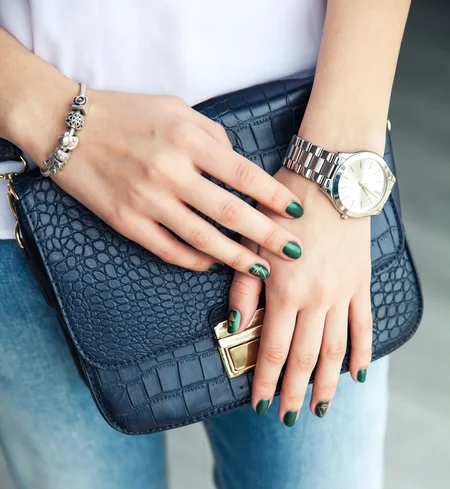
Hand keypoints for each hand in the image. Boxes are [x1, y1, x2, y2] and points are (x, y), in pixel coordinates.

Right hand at [22, 82, 303, 275]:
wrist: (65, 126)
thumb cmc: (125, 113)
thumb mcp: (174, 108)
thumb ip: (211, 134)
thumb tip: (238, 163)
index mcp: (186, 139)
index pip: (242, 174)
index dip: (274, 196)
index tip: (296, 211)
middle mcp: (169, 172)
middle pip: (229, 212)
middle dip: (267, 235)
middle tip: (293, 251)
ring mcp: (147, 200)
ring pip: (202, 239)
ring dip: (236, 257)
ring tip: (261, 268)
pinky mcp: (127, 222)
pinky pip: (168, 249)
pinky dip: (195, 261)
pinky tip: (214, 265)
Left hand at [228, 168, 371, 422]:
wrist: (331, 174)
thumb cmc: (284, 203)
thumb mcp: (251, 238)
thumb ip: (244, 285)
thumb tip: (236, 324)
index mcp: (284, 290)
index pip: (271, 349)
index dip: (263, 381)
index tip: (257, 405)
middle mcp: (316, 299)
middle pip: (304, 359)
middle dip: (292, 392)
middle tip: (286, 418)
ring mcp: (342, 293)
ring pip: (336, 351)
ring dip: (327, 384)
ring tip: (320, 408)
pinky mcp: (360, 284)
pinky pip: (364, 325)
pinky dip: (362, 352)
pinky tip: (357, 374)